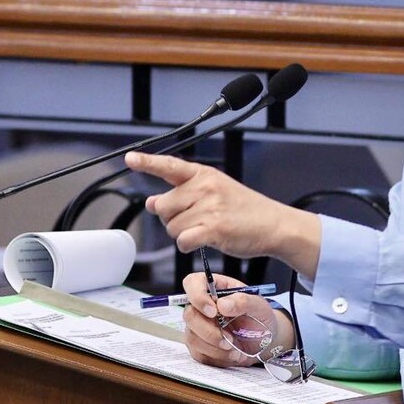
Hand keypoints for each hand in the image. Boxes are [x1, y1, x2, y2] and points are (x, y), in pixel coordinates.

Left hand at [126, 151, 320, 276]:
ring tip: (205, 229)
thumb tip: (151, 202)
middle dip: (172, 218)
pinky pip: (182, 240)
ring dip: (183, 234)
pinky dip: (188, 245)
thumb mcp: (214, 192)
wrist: (273, 224)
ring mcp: (209, 207)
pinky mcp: (214, 228)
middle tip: (194, 220)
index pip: (169, 166)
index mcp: (204, 174)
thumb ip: (182, 195)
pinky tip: (202, 241)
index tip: (130, 158)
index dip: (147, 163)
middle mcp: (205, 187)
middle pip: (164, 206)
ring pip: (171, 227)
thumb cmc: (243, 209)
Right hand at [179, 272, 293, 367]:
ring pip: (191, 336)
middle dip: (209, 330)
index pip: (193, 283)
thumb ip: (243, 301)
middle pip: (189, 314)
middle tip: (229, 338)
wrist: (264, 341)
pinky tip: (231, 354)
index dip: (197, 296)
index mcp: (214, 288)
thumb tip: (222, 305)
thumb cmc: (259, 317)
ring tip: (234, 348)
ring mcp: (198, 327)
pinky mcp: (199, 346)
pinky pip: (198, 353)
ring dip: (214, 346)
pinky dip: (217, 356)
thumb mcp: (259, 306)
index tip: (213, 311)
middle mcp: (202, 307)